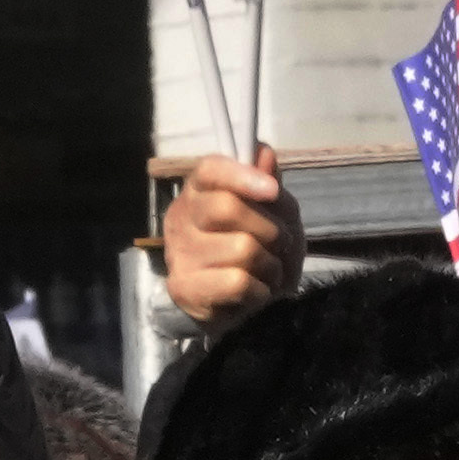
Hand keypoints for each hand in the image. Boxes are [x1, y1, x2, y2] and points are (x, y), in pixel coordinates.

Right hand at [156, 144, 297, 321]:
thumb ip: (268, 184)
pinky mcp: (184, 288)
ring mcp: (179, 253)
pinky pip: (238, 282)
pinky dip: (260, 289)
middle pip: (227, 207)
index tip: (273, 191)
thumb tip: (264, 154)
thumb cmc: (258, 248)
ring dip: (270, 264)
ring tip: (268, 272)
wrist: (239, 305)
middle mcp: (181, 217)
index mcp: (198, 190)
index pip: (210, 169)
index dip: (243, 175)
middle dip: (270, 228)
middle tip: (279, 244)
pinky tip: (257, 292)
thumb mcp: (274, 213)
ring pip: (241, 248)